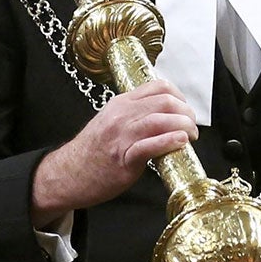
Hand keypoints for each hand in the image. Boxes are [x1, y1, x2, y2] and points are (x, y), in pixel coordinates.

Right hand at [30, 78, 197, 227]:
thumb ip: (136, 114)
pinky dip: (169, 142)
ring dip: (183, 126)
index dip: (180, 97)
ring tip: (191, 136)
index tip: (186, 111)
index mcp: (121, 103)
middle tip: (192, 128)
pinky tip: (181, 143)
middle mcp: (121, 115)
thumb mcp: (113, 121)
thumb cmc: (94, 151)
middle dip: (186, 113)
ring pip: (159, 120)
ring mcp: (121, 136)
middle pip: (165, 102)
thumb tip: (168, 116)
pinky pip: (150, 145)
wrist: (68, 174)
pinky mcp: (123, 158)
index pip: (159, 87)